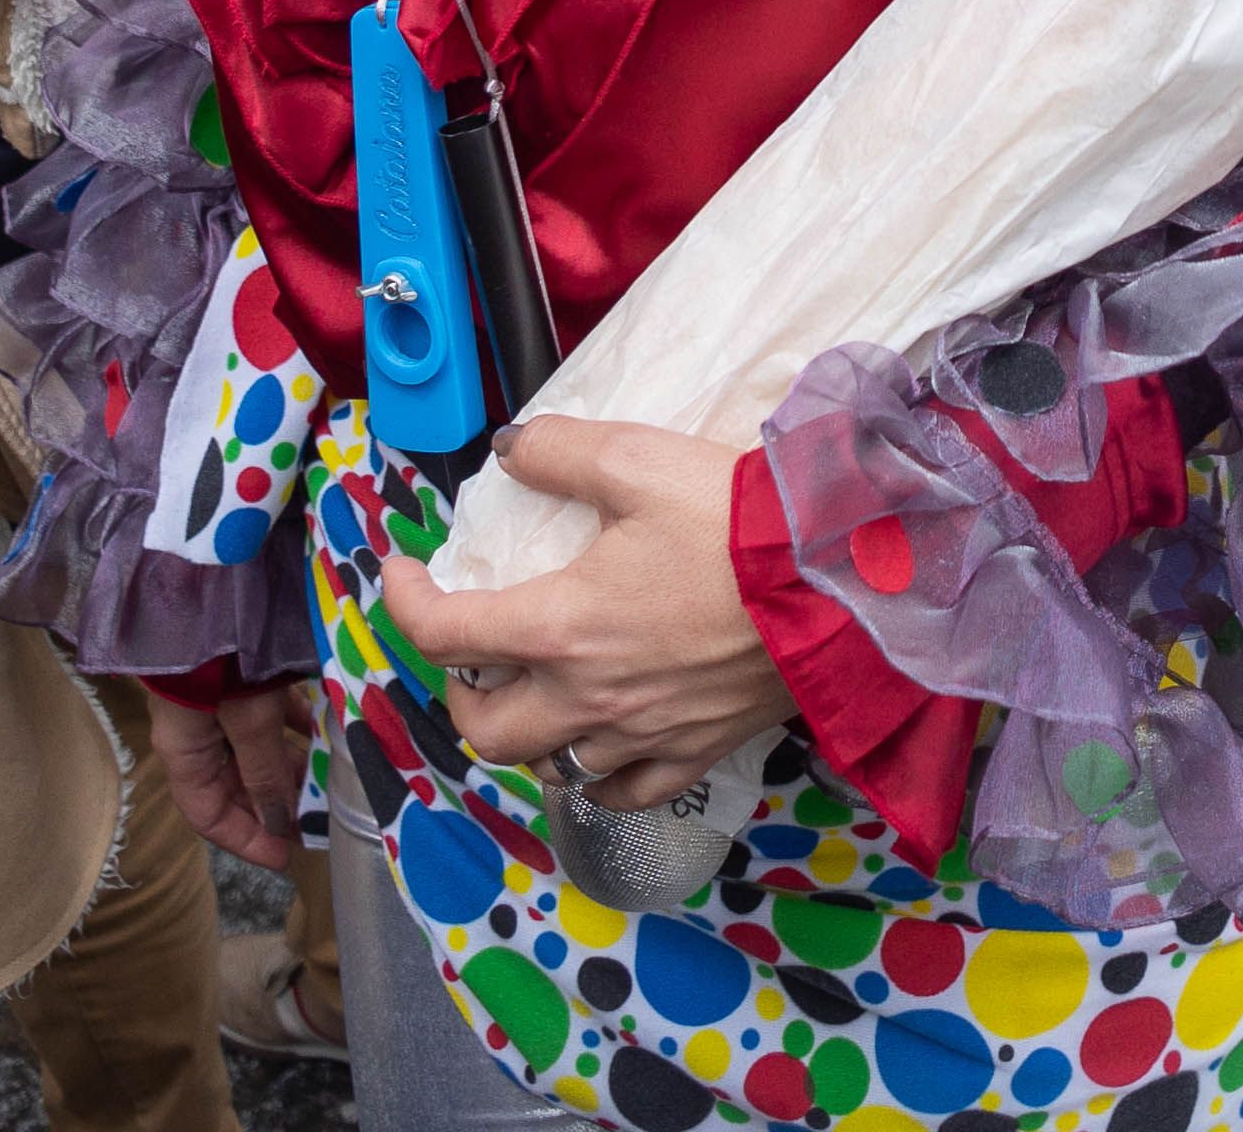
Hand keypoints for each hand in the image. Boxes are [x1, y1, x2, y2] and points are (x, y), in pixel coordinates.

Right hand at [158, 679, 318, 868]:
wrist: (215, 578)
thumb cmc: (223, 660)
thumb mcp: (248, 722)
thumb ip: (264, 770)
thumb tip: (278, 822)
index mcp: (184, 753)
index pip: (208, 815)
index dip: (245, 840)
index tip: (285, 858)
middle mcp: (197, 734)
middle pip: (234, 786)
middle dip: (274, 806)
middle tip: (318, 819)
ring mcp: (217, 704)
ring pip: (255, 751)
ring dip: (289, 767)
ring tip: (328, 781)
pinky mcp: (240, 675)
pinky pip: (270, 713)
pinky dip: (296, 725)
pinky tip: (324, 730)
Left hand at [375, 418, 794, 810]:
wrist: (841, 583)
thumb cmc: (739, 523)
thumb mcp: (639, 460)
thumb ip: (561, 451)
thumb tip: (512, 449)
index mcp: (561, 627)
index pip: (442, 634)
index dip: (402, 601)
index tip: (402, 572)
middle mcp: (589, 697)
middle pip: (484, 729)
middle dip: (459, 691)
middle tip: (471, 648)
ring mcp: (642, 735)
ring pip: (552, 766)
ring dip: (528, 732)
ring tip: (539, 689)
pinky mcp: (696, 751)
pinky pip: (627, 792)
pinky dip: (601, 777)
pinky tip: (604, 745)